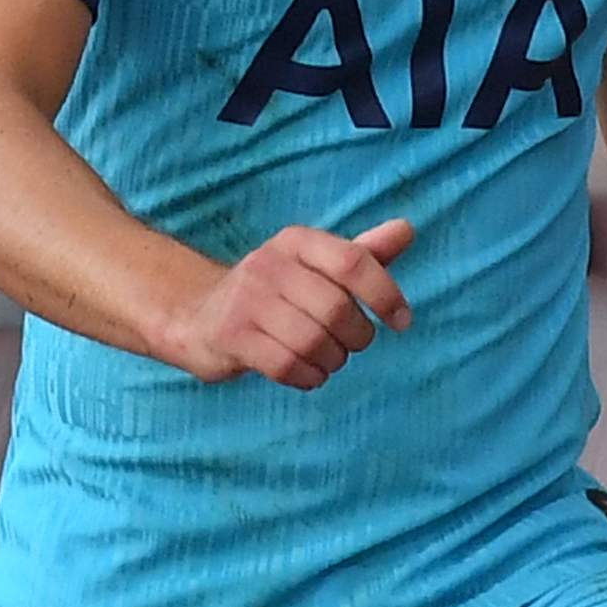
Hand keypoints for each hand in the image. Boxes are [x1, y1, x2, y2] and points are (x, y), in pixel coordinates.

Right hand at [164, 218, 414, 389]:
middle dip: (357, 337)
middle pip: (337, 309)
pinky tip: (308, 373)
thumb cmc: (276, 292)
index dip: (386, 294)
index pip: (354, 262)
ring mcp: (245, 300)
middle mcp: (269, 264)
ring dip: (333, 360)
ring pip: (313, 341)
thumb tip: (407, 229)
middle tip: (351, 344)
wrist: (199, 316)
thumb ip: (363, 253)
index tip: (402, 322)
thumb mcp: (317, 266)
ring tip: (328, 358)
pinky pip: (286, 366)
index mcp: (297, 241)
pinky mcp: (230, 337)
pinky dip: (308, 377)